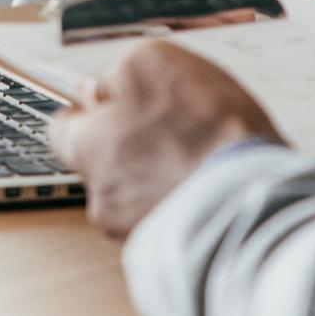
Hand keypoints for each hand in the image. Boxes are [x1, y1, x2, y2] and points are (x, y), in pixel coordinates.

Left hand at [48, 42, 280, 239]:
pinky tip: (210, 186)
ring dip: (161, 176)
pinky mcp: (168, 252)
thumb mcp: (151, 63)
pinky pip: (169, 220)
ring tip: (200, 158)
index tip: (110, 102)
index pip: (63, 129)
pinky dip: (183, 204)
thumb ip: (115, 72)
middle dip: (133, 146)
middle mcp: (101, 195)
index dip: (89, 110)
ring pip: (141, 193)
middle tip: (172, 127)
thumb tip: (100, 86)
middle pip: (106, 163)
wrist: (251, 203)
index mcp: (85, 148)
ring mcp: (133, 230)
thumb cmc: (202, 131)